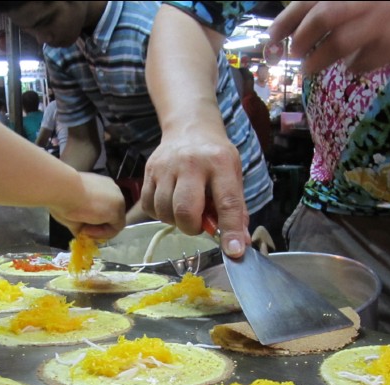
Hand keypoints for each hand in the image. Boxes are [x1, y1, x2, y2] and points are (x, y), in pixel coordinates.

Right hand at [49, 172, 125, 239]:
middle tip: (85, 231)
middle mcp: (112, 190)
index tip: (83, 226)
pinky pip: (115, 228)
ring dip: (100, 230)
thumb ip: (81, 220)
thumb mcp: (72, 208)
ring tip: (84, 230)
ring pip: (115, 222)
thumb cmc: (62, 195)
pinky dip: (102, 233)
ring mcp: (117, 199)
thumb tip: (80, 233)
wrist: (62, 190)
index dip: (95, 219)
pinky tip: (88, 229)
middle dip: (99, 226)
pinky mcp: (117, 210)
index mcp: (101, 186)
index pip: (104, 206)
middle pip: (111, 213)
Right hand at [140, 129, 250, 257]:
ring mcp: (166, 167)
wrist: (189, 127)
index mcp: (220, 163)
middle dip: (192, 227)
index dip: (230, 230)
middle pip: (185, 209)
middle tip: (198, 224)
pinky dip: (160, 214)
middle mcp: (191, 163)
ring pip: (164, 211)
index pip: (227, 202)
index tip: (233, 251)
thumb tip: (239, 244)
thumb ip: (236, 209)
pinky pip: (149, 206)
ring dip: (176, 221)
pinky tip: (170, 204)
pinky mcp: (149, 171)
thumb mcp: (233, 175)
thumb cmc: (215, 157)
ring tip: (185, 211)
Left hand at [268, 1, 389, 74]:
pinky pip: (363, 62)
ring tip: (308, 68)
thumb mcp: (359, 0)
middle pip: (325, 15)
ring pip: (341, 44)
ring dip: (318, 61)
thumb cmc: (389, 5)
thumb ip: (329, 5)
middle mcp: (368, 0)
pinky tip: (350, 65)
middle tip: (294, 53)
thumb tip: (288, 28)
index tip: (272, 37)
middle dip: (302, 38)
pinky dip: (352, 67)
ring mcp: (384, 21)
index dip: (287, 19)